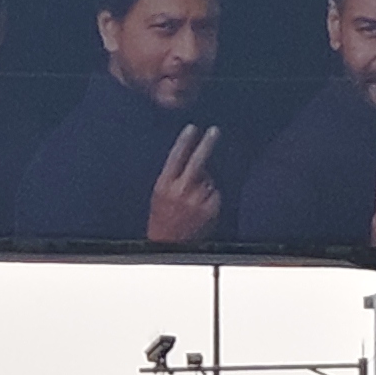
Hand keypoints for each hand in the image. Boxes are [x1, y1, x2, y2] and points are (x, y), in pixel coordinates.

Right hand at [144, 124, 222, 245]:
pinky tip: (201, 209)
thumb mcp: (160, 195)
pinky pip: (215, 195)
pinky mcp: (209, 210)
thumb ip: (174, 178)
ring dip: (205, 184)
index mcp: (164, 186)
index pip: (176, 157)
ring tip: (193, 201)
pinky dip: (211, 198)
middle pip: (197, 161)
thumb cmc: (162, 219)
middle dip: (206, 144)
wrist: (168, 246)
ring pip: (208, 180)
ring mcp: (196, 200)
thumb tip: (197, 161)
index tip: (192, 128)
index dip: (185, 141)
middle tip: (214, 131)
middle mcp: (180, 191)